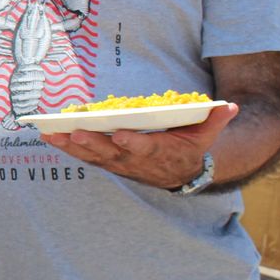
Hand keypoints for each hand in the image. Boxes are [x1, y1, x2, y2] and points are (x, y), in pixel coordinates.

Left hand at [38, 102, 238, 188]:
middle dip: (92, 144)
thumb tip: (230, 106)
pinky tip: (49, 137)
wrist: (180, 174)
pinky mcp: (108, 163)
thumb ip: (214, 120)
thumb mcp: (205, 135)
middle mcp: (136, 160)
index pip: (145, 148)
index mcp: (159, 152)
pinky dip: (67, 149)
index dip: (133, 143)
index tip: (120, 135)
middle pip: (111, 153)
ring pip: (93, 156)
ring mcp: (119, 164)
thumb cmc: (189, 147)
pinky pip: (85, 157)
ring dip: (72, 147)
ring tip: (51, 136)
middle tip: (74, 133)